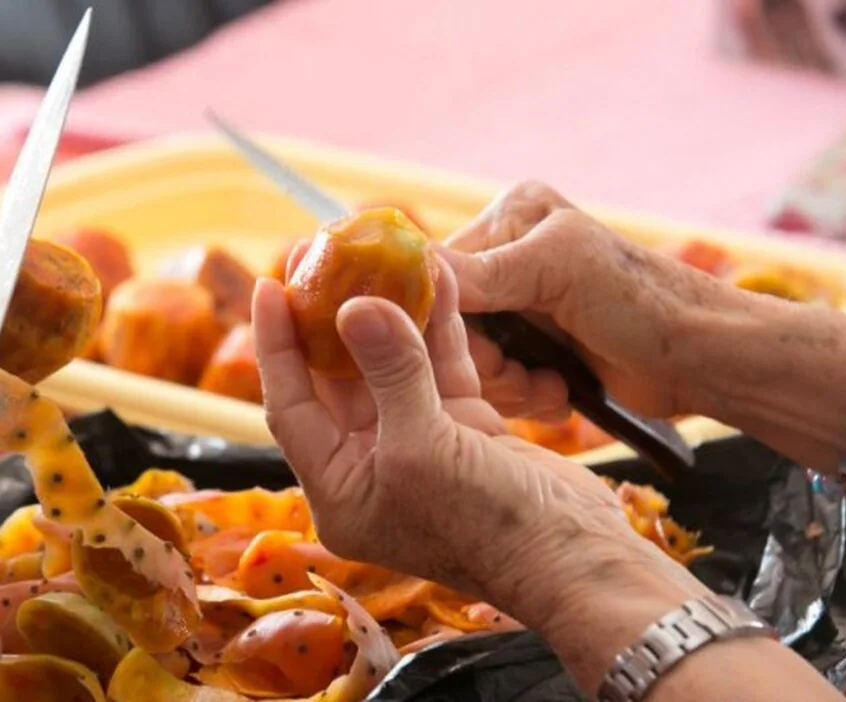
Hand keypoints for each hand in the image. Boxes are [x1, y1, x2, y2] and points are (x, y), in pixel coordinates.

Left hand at [251, 257, 707, 689]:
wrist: (576, 559)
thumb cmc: (488, 525)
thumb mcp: (422, 449)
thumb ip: (389, 372)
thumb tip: (354, 307)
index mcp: (340, 489)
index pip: (290, 406)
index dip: (277, 346)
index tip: (269, 286)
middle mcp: (373, 466)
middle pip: (336, 379)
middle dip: (329, 315)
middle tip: (317, 255)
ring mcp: (421, 444)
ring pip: (392, 364)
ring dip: (388, 310)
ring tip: (374, 252)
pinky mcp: (467, 428)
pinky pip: (441, 367)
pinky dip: (439, 325)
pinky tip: (435, 276)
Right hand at [443, 181, 845, 483]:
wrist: (700, 359)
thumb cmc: (641, 301)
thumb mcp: (558, 271)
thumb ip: (483, 271)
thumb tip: (411, 265)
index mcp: (511, 217)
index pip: (439, 269)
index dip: (446, 318)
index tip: (476, 350)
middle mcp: (507, 256)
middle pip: (450, 320)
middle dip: (483, 358)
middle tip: (523, 375)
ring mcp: (519, 307)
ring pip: (468, 357)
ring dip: (505, 383)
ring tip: (547, 386)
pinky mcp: (532, 350)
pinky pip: (494, 379)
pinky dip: (521, 394)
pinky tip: (555, 393)